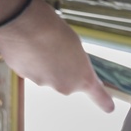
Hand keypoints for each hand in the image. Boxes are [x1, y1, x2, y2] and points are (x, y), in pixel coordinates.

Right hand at [0, 0, 114, 112]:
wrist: (23, 24)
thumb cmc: (52, 28)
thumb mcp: (74, 43)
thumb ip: (74, 60)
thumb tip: (65, 63)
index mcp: (81, 77)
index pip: (97, 94)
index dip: (103, 101)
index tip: (109, 107)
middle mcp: (62, 85)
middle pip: (64, 79)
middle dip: (60, 67)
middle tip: (56, 47)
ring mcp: (41, 82)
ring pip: (44, 73)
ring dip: (42, 61)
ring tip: (37, 41)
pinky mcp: (22, 75)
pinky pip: (28, 68)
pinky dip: (27, 58)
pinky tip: (25, 44)